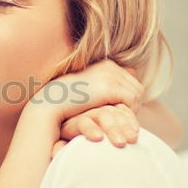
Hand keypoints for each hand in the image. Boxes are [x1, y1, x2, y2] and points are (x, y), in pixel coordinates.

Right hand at [26, 59, 143, 124]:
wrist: (50, 103)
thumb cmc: (65, 101)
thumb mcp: (87, 90)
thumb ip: (104, 86)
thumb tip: (125, 82)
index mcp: (104, 63)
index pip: (130, 80)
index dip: (128, 97)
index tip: (122, 113)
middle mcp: (109, 66)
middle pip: (136, 86)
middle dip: (133, 104)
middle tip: (126, 121)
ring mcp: (110, 75)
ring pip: (137, 94)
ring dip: (132, 110)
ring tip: (124, 123)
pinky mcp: (109, 87)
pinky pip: (131, 101)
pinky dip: (129, 112)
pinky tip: (119, 122)